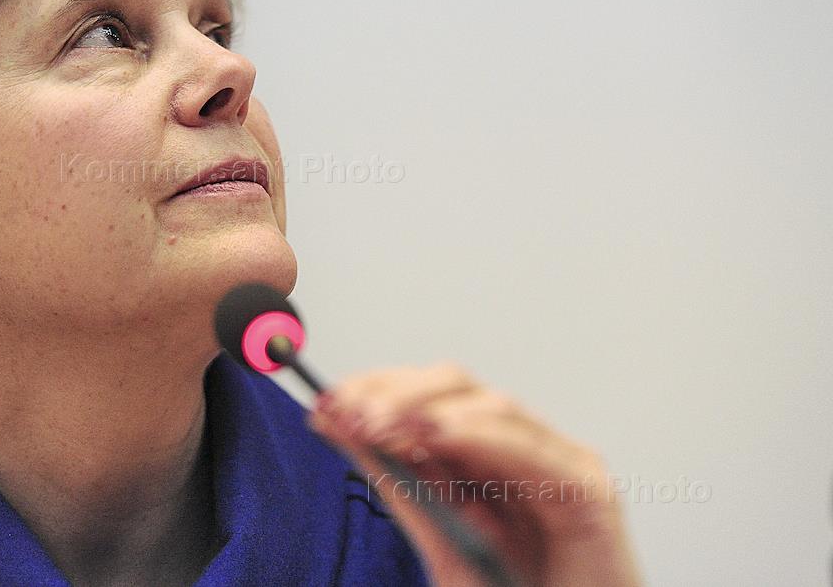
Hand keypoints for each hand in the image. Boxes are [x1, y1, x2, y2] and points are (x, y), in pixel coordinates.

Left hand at [305, 364, 641, 586]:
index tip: (331, 398)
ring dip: (429, 410)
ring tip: (380, 424)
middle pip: (459, 387)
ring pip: (495, 407)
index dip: (378, 386)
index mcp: (484, 453)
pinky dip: (481, 436)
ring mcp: (560, 463)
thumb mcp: (438, 534)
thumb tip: (336, 422)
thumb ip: (396, 480)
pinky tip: (436, 435)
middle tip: (351, 409)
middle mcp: (522, 448)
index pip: (427, 394)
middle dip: (398, 391)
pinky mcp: (589, 493)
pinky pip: (535, 451)